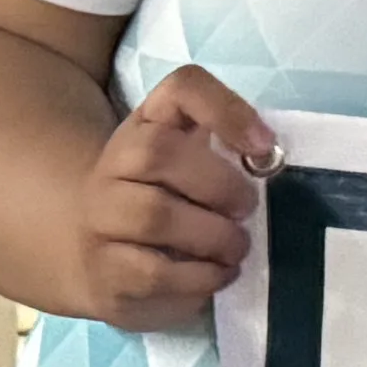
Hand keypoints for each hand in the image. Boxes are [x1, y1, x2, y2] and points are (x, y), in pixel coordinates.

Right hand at [75, 65, 278, 325]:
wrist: (97, 257)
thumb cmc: (169, 204)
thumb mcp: (195, 167)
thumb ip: (229, 151)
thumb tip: (269, 157)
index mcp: (146, 127)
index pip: (181, 88)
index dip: (225, 108)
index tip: (265, 145)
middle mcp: (113, 164)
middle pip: (158, 152)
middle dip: (220, 185)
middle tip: (246, 210)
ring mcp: (100, 219)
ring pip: (154, 214)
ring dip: (214, 236)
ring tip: (236, 248)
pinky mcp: (105, 273)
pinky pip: (154, 273)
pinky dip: (201, 277)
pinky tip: (219, 275)